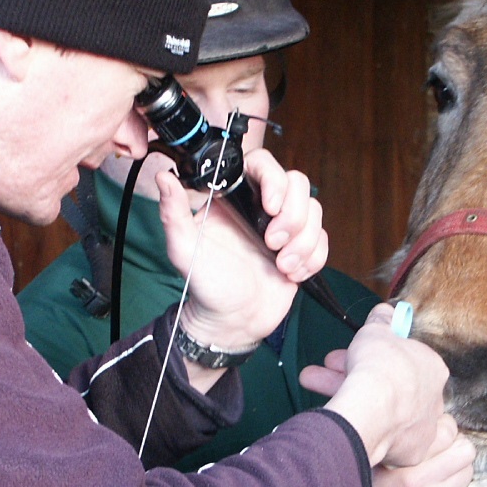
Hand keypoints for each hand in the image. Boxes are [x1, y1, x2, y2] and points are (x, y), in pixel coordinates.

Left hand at [156, 149, 327, 347]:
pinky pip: (323, 239)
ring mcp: (285, 226)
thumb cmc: (207, 287)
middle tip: (272, 244)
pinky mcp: (302, 247)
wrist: (234, 322)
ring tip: (282, 266)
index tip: (270, 206)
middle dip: (292, 217)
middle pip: (298, 184)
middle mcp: (261, 207)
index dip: (274, 179)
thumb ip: (173, 213)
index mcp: (235, 199)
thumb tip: (163, 178)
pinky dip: (313, 258)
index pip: (263, 164)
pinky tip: (292, 273)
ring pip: (314, 211)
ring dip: (303, 242)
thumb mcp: (184, 250)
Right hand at [301, 304, 451, 466]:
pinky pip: (384, 438)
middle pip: (391, 386)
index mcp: (433, 369)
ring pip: (384, 411)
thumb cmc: (378, 367)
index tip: (352, 353)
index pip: (403, 361)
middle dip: (354, 374)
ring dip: (349, 395)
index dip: (374, 355)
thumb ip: (382, 320)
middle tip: (327, 368)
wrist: (370, 409)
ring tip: (313, 384)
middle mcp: (434, 401)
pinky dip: (362, 426)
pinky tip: (340, 417)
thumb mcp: (376, 331)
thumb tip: (386, 310)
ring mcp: (423, 429)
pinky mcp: (410, 454)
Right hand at [352, 424, 474, 486]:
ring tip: (434, 474)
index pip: (457, 443)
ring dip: (454, 474)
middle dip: (456, 451)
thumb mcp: (372, 470)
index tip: (441, 433)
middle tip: (442, 451)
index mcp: (410, 478)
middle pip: (467, 459)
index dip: (450, 432)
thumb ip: (399, 450)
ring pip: (465, 480)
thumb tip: (421, 424)